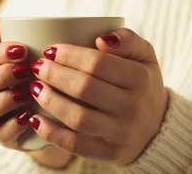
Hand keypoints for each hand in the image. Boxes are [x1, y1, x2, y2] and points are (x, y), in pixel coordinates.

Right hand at [0, 21, 72, 168]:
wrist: (53, 106)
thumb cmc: (35, 72)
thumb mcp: (26, 53)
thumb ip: (8, 36)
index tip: (22, 49)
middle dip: (0, 76)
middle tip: (26, 70)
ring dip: (3, 101)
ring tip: (27, 93)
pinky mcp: (4, 137)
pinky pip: (1, 135)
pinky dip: (14, 126)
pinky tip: (30, 115)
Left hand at [27, 28, 168, 164]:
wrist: (157, 128)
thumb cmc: (142, 85)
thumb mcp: (145, 57)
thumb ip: (127, 40)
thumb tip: (101, 38)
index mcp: (140, 79)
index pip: (97, 63)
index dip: (69, 55)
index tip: (49, 50)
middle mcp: (133, 107)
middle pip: (83, 88)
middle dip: (54, 75)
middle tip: (37, 67)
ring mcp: (121, 133)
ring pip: (77, 117)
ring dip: (50, 101)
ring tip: (34, 88)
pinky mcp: (109, 153)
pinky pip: (74, 144)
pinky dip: (50, 132)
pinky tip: (35, 118)